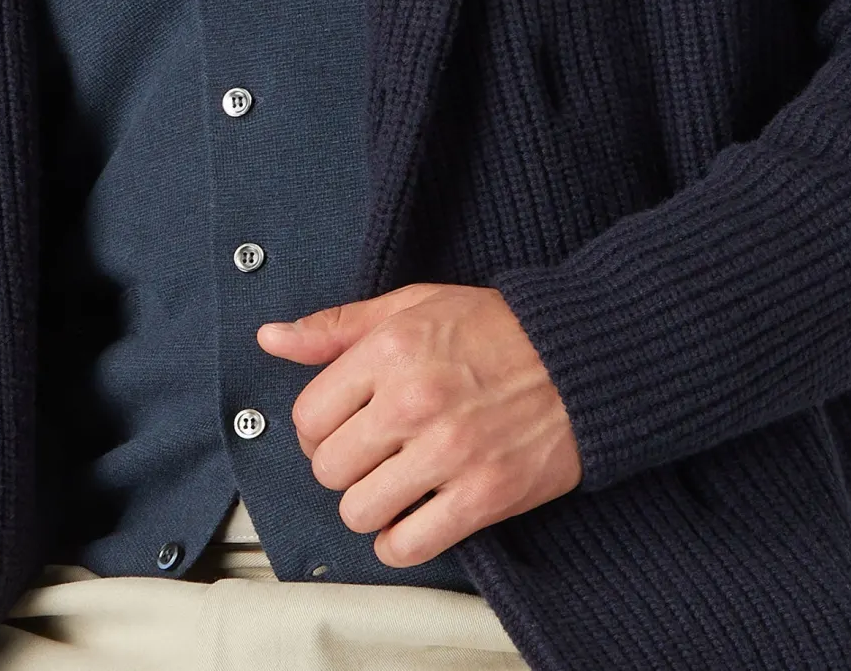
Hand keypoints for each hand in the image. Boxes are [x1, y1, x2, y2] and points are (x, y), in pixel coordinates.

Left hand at [256, 281, 581, 566]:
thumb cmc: (494, 329)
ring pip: (359, 511)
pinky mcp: (482, 496)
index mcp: (391, 350)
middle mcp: (412, 401)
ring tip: (393, 485)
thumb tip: (271, 338)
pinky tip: (413, 517)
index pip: (308, 416)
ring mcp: (448, 452)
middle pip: (329, 468)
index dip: (318, 429)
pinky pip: (407, 544)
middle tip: (370, 456)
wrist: (579, 361)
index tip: (341, 428)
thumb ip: (337, 326)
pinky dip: (400, 541)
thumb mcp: (412, 306)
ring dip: (369, 507)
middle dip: (343, 468)